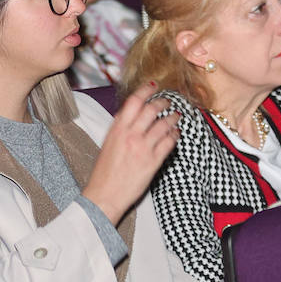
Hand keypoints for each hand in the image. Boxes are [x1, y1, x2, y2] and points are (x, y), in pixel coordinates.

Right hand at [83, 82, 178, 223]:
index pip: (133, 101)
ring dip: (173, 117)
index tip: (153, 85)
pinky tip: (176, 134)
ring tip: (177, 116)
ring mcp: (143, 147)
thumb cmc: (104, 172)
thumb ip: (119, 128)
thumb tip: (129, 114)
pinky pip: (169, 142)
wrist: (104, 195)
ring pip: (164, 124)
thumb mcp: (108, 144)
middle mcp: (130, 135)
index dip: (145, 90)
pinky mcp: (153, 161)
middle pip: (152, 109)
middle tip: (168, 101)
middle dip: (163, 102)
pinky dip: (175, 135)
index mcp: (117, 129)